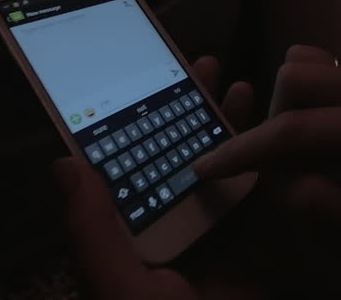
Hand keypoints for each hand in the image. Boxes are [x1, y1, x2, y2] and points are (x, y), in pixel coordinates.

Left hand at [53, 55, 255, 299]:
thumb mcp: (118, 289)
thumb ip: (92, 232)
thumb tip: (63, 163)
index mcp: (133, 243)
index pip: (133, 168)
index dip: (140, 121)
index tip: (150, 76)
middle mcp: (177, 235)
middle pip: (184, 158)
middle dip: (194, 110)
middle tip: (207, 63)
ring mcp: (224, 242)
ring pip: (228, 169)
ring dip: (235, 125)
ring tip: (242, 82)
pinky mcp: (265, 253)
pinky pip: (268, 200)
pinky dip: (274, 161)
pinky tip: (277, 128)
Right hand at [193, 45, 340, 290]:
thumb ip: (329, 213)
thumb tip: (293, 180)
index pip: (296, 129)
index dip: (244, 149)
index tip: (204, 170)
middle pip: (293, 77)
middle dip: (268, 123)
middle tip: (272, 168)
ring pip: (297, 65)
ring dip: (279, 108)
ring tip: (292, 153)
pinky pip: (306, 63)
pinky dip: (289, 94)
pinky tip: (299, 131)